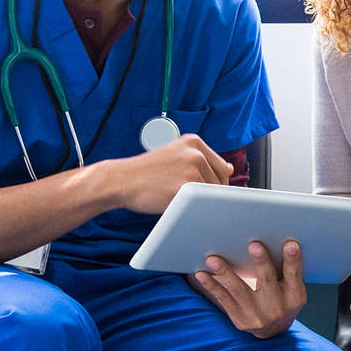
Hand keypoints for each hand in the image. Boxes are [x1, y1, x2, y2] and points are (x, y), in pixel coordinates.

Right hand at [111, 133, 234, 214]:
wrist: (120, 180)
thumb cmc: (146, 172)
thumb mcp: (175, 155)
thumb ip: (202, 160)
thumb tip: (230, 168)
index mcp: (194, 142)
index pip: (222, 167)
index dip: (216, 184)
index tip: (204, 192)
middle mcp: (195, 153)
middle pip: (221, 182)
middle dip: (209, 194)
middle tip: (187, 197)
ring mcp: (191, 169)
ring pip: (211, 195)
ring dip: (199, 202)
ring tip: (177, 198)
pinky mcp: (184, 188)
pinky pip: (199, 204)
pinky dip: (192, 208)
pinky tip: (177, 205)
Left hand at [189, 240, 306, 338]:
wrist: (274, 329)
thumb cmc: (283, 297)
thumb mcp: (292, 287)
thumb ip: (286, 269)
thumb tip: (273, 238)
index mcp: (295, 296)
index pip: (294, 275)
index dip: (293, 260)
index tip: (290, 244)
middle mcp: (277, 307)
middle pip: (267, 281)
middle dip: (261, 262)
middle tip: (254, 245)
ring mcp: (257, 315)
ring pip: (239, 290)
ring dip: (225, 273)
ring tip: (213, 259)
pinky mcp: (239, 319)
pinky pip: (223, 299)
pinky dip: (212, 286)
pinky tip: (201, 274)